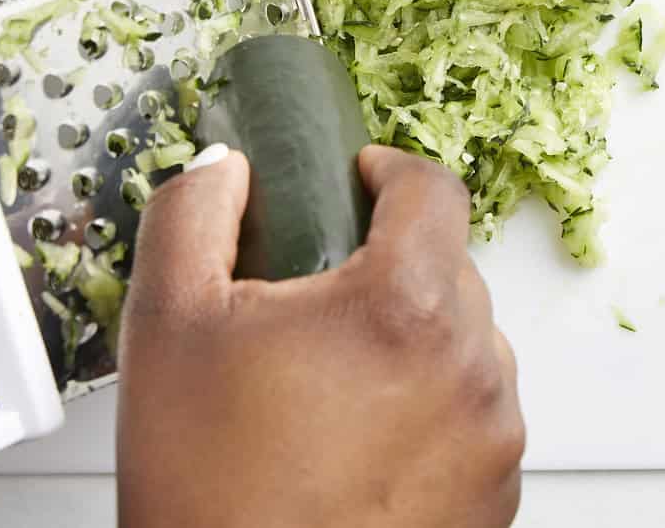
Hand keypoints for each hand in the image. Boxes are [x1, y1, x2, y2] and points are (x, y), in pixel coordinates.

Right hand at [118, 144, 523, 527]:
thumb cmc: (210, 489)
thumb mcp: (169, 324)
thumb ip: (193, 216)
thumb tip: (224, 172)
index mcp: (404, 309)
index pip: (434, 191)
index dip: (390, 169)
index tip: (361, 176)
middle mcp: (470, 370)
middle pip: (450, 266)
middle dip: (390, 261)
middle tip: (322, 295)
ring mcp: (491, 439)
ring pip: (467, 339)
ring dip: (415, 335)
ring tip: (336, 380)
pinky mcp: (494, 495)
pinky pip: (475, 412)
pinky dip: (433, 403)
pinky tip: (362, 436)